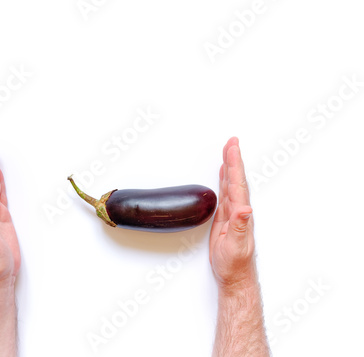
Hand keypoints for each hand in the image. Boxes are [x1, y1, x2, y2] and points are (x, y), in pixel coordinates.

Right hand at [209, 137, 255, 291]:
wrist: (233, 276)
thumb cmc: (234, 263)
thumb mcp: (236, 245)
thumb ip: (240, 226)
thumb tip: (245, 209)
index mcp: (241, 213)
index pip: (237, 184)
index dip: (235, 164)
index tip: (232, 147)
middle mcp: (238, 210)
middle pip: (235, 179)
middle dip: (233, 159)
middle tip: (231, 141)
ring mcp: (232, 213)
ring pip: (230, 184)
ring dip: (229, 167)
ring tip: (228, 151)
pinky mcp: (225, 219)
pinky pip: (224, 194)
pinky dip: (224, 181)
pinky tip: (223, 175)